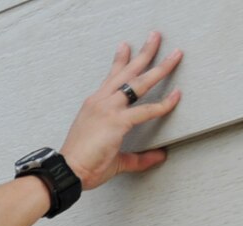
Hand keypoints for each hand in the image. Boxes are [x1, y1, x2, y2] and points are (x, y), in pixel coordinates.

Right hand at [58, 33, 182, 191]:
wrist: (66, 171)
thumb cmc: (81, 164)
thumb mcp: (113, 157)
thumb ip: (138, 157)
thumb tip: (159, 157)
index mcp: (94, 105)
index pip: (110, 77)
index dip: (119, 60)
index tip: (125, 46)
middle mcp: (100, 101)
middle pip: (126, 71)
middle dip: (144, 53)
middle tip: (155, 37)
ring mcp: (108, 109)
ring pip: (138, 83)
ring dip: (159, 67)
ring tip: (175, 55)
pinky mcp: (116, 121)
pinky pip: (146, 110)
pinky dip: (163, 104)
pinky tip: (176, 97)